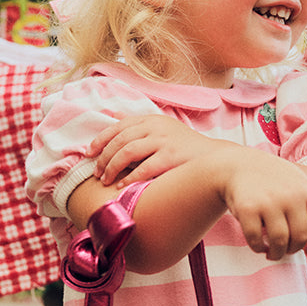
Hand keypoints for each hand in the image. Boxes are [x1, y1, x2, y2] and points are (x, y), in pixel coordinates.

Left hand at [89, 114, 223, 186]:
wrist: (218, 159)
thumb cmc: (189, 150)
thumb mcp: (165, 132)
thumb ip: (142, 129)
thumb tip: (115, 125)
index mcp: (152, 120)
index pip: (118, 126)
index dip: (100, 139)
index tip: (89, 153)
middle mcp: (156, 127)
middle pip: (119, 140)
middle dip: (103, 157)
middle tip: (96, 173)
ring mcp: (164, 141)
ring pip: (127, 151)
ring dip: (112, 167)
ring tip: (105, 181)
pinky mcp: (171, 157)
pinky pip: (144, 167)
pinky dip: (130, 177)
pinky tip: (122, 185)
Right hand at [216, 149, 306, 260]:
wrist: (237, 165)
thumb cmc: (273, 181)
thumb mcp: (299, 188)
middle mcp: (291, 195)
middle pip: (301, 237)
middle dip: (293, 249)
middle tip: (285, 250)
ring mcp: (269, 201)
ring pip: (280, 242)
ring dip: (276, 253)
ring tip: (272, 253)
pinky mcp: (247, 208)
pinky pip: (256, 240)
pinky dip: (257, 248)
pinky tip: (258, 245)